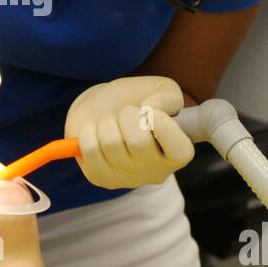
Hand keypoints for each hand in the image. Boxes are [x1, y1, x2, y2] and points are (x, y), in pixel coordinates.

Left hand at [65, 75, 194, 188]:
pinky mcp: (100, 177)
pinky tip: (94, 131)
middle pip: (138, 142)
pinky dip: (88, 131)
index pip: (179, 150)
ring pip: (111, 143)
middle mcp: (155, 171)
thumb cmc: (135, 99)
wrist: (101, 107)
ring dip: (107, 121)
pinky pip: (90, 150)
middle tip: (126, 112)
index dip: (162, 124)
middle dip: (127, 115)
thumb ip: (168, 96)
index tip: (149, 110)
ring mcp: (127, 178)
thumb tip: (152, 109)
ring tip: (110, 121)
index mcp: (177, 153)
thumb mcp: (161, 89)